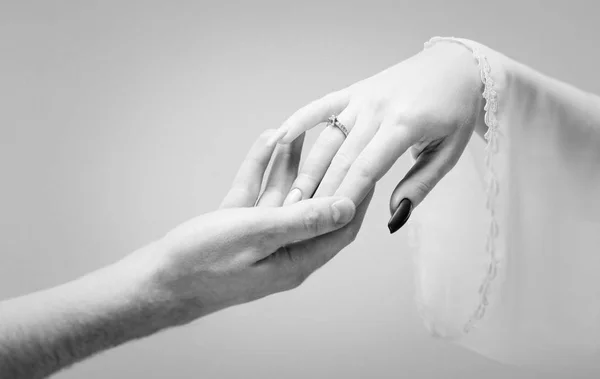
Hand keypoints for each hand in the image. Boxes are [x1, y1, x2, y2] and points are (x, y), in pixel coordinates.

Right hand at [128, 130, 372, 325]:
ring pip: (284, 193)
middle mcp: (283, 249)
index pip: (339, 226)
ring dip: (293, 162)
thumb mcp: (256, 236)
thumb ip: (302, 221)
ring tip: (305, 128)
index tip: (368, 162)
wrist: (154, 280)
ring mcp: (260, 237)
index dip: (356, 194)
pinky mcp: (238, 225)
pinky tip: (269, 141)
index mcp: (295, 260)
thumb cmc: (202, 263)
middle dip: (326, 168)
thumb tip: (346, 208)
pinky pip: (257, 191)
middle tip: (338, 135)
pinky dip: (262, 168)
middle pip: (313, 204)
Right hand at [275, 42, 482, 231]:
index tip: (325, 221)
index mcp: (405, 125)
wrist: (455, 67)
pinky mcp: (353, 90)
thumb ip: (420, 184)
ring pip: (327, 138)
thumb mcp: (449, 152)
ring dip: (307, 168)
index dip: (344, 196)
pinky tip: (280, 137)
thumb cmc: (454, 113)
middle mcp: (378, 109)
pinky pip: (321, 106)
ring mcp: (362, 97)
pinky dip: (299, 120)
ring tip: (289, 195)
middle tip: (296, 217)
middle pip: (341, 158)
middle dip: (319, 190)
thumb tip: (395, 215)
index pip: (366, 169)